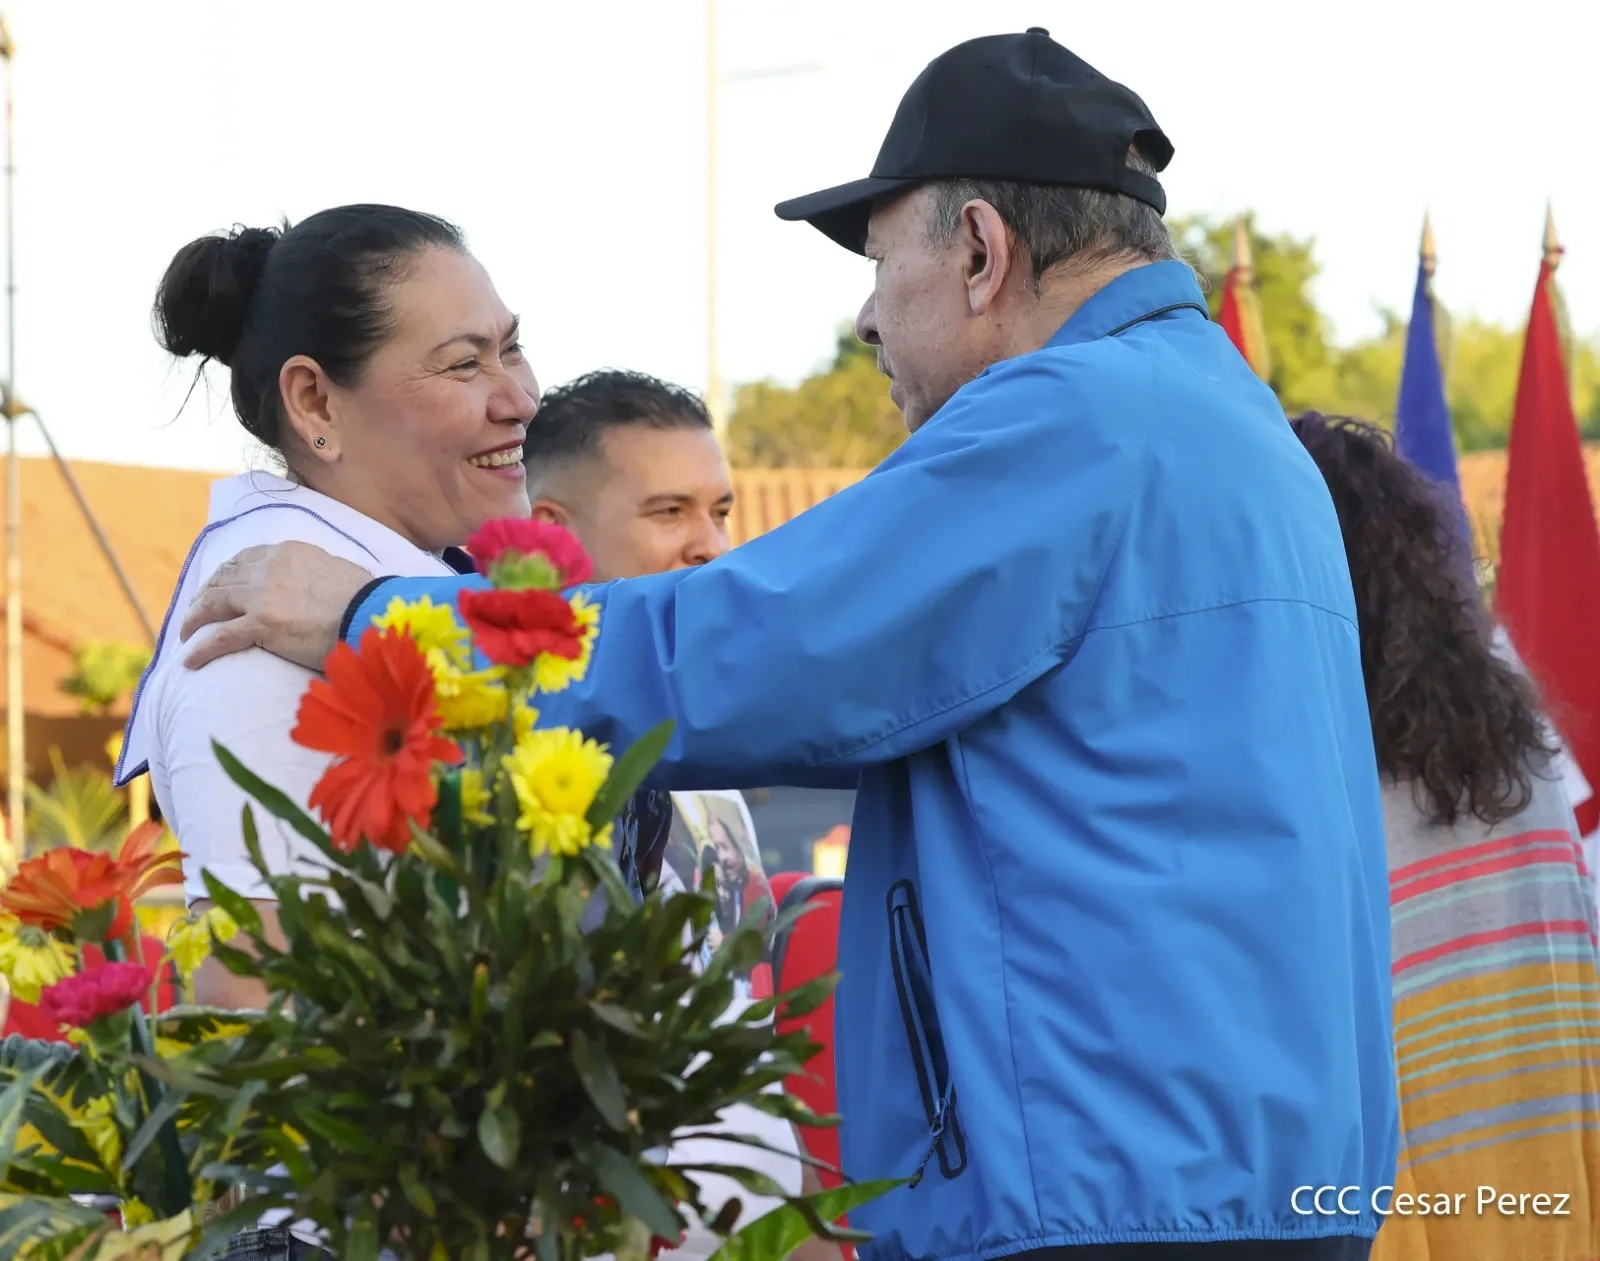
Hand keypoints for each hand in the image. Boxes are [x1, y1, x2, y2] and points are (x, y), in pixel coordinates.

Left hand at [179, 541, 372, 670]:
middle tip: (195, 611)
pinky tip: (190, 661)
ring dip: (195, 618)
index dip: (225, 573)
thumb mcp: (337, 571)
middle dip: (204, 595)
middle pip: (223, 578)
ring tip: (186, 633)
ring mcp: (262, 595)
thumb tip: (318, 584)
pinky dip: (201, 649)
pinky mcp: (261, 624)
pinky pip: (220, 636)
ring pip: (214, 604)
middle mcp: (269, 568)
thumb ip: (316, 572)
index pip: (244, 559)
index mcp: (288, 552)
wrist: (372, 615)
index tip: (218, 586)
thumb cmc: (366, 600)